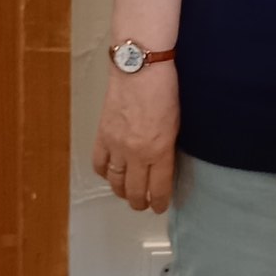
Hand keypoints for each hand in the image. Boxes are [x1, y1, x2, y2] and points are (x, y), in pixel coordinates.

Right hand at [92, 60, 177, 212]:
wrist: (139, 68)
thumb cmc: (165, 90)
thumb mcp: (176, 123)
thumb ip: (168, 147)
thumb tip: (163, 164)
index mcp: (159, 150)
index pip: (158, 188)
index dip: (158, 202)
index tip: (159, 207)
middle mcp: (136, 154)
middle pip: (134, 190)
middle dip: (139, 202)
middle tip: (143, 204)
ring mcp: (116, 146)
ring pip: (115, 181)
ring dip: (121, 191)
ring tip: (126, 194)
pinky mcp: (102, 135)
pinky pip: (99, 163)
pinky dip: (104, 173)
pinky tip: (110, 174)